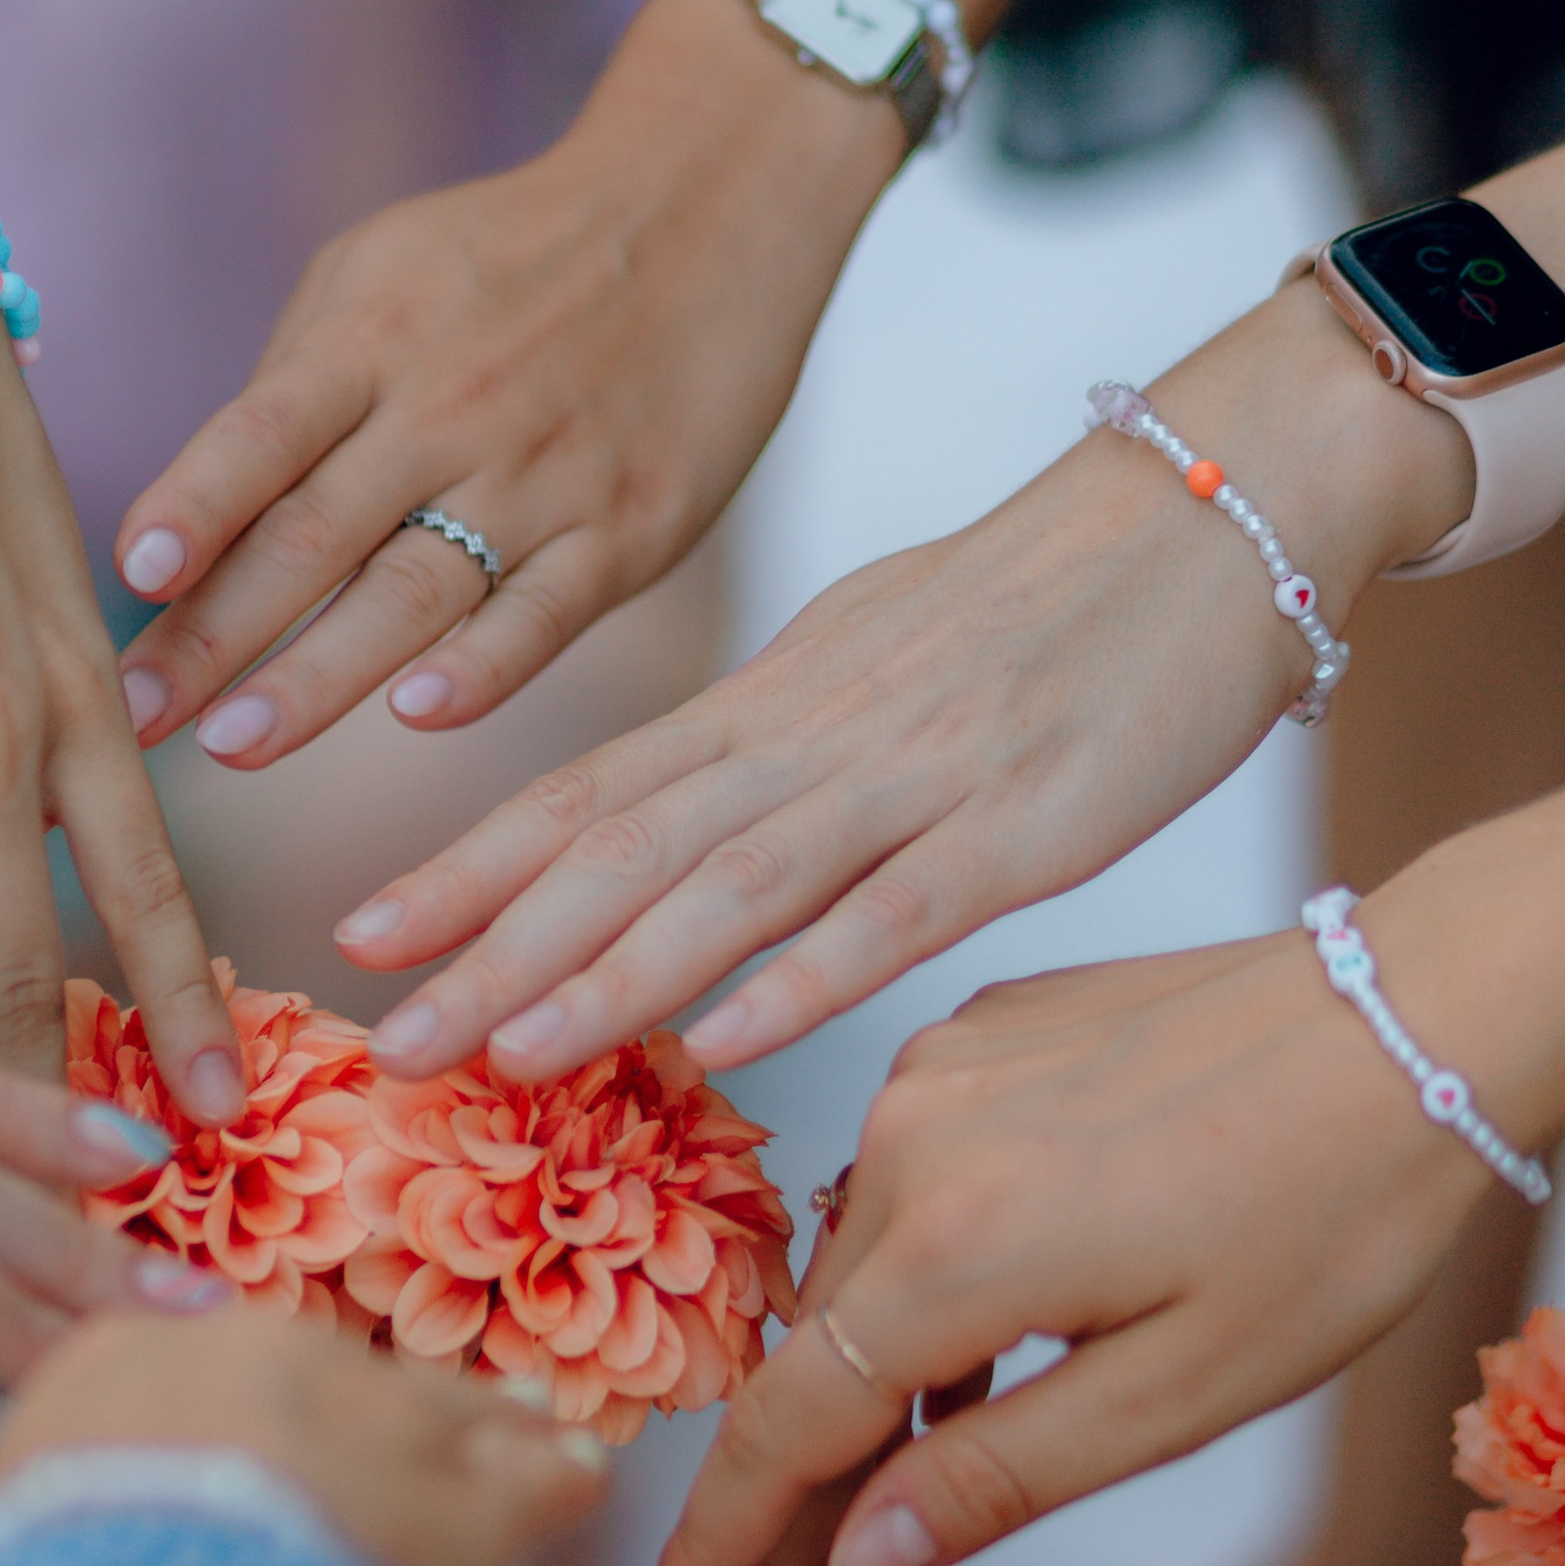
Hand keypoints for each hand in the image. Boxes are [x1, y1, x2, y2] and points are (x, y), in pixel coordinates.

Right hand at [0, 1310, 610, 1565]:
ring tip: (521, 1437)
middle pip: (334, 1373)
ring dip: (478, 1430)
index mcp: (119, 1360)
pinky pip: (525, 1474)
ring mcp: (359, 1412)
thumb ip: (22, 1526)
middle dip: (375, 1405)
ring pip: (440, 1410)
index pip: (210, 1366)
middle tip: (408, 1426)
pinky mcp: (456, 1492)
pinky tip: (574, 1481)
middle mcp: (248, 1358)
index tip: (277, 1426)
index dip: (262, 1405)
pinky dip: (549, 1479)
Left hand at [111, 0, 896, 772]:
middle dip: (213, 634)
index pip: (262, 433)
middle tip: (136, 716)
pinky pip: (545, 610)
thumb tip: (199, 520)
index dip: (194, 504)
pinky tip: (420, 712)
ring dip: (317, 677)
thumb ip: (296, 387)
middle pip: (313, 535)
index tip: (130, 576)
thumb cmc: (510, 258)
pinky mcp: (629, 528)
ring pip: (413, 593)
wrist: (709, 206)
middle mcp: (448, 410)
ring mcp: (541, 475)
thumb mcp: (381, 272)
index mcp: (371, 341)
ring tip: (234, 744)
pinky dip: (485, 665)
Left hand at [341, 283, 1471, 1083]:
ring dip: (611, 973)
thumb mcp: (865, 668)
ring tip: (505, 1051)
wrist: (1209, 514)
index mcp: (768, 706)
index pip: (587, 794)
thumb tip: (665, 840)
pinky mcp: (1025, 824)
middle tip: (382, 1041)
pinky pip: (896, 907)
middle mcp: (811, 741)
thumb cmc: (1037, 609)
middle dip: (493, 950)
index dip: (468, 867)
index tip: (358, 936)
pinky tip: (724, 1040)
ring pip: (730, 883)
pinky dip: (805, 975)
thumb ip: (765, 760)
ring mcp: (914, 782)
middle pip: (623, 852)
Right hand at [628, 840, 1543, 1565]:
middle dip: (793, 1499)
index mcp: (953, 1246)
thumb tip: (858, 1561)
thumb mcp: (1185, 1393)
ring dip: (862, 1390)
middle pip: (811, 1360)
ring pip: (853, 1274)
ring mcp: (928, 1077)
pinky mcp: (966, 1039)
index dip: (720, 1543)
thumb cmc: (1335, 1214)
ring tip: (888, 1504)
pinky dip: (914, 1285)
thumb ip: (1000, 1476)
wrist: (1417, 1015)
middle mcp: (907, 1146)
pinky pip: (899, 1191)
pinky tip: (970, 1357)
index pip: (785, 1428)